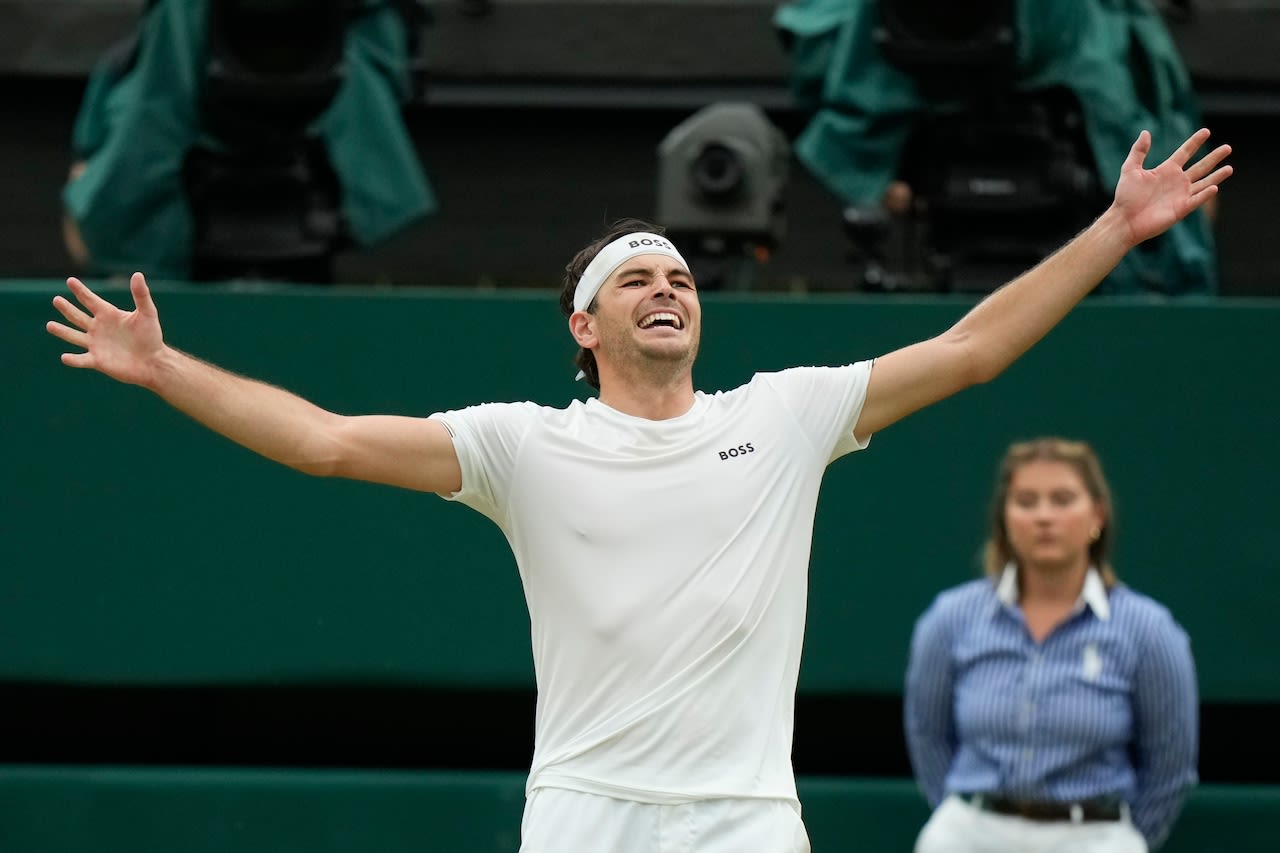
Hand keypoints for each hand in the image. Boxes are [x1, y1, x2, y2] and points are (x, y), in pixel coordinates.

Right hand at [47, 272, 165, 387]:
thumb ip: (141, 295)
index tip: (70, 280)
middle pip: (78, 316)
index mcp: (109, 315)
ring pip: (74, 336)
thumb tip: (138, 274)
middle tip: (56, 300)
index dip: (81, 291)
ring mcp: (96, 344)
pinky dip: (73, 359)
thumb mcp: (147, 313)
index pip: (90, 300)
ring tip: (50, 325)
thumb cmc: (152, 337)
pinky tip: (64, 357)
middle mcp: (99, 328)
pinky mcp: (98, 360)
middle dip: (67, 309)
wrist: (154, 362)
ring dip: (62, 331)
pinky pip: (81, 360)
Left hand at [1113, 128, 1231, 245]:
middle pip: (1200, 167)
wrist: (1124, 220)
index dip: (1195, 142)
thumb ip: (1138, 151)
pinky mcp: (1181, 209)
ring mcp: (1181, 195)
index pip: (1185, 152)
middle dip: (1214, 157)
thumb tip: (1145, 132)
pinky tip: (1214, 187)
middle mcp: (1177, 181)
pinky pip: (1196, 200)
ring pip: (1204, 183)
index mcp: (1166, 170)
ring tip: (1230, 168)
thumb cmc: (1125, 196)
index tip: (1206, 131)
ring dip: (1217, 176)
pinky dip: (1205, 194)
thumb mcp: (1130, 169)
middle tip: (1228, 147)